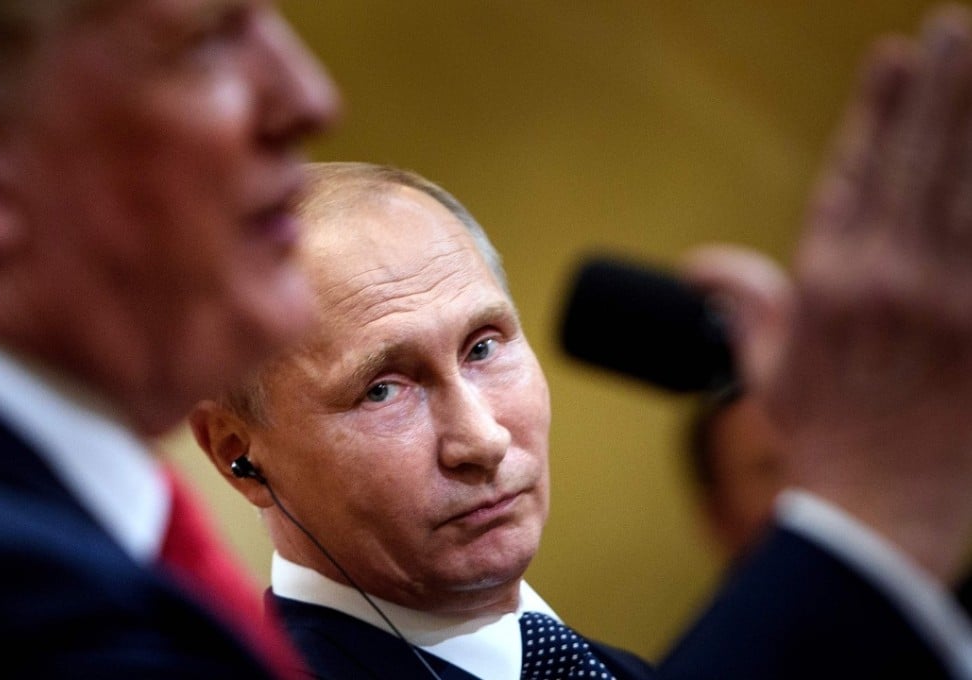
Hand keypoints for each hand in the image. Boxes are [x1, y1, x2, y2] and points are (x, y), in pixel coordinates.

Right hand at [682, 4, 971, 583]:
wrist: (871, 519)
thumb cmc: (820, 443)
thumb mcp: (766, 371)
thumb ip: (745, 305)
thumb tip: (702, 269)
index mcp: (825, 285)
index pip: (853, 173)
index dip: (877, 109)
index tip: (894, 52)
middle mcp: (883, 280)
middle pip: (916, 161)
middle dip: (939, 86)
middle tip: (956, 24)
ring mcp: (945, 303)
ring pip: (968, 186)